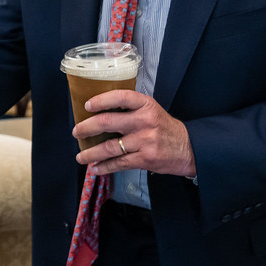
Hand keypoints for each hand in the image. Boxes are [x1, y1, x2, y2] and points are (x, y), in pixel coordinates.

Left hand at [74, 90, 195, 178]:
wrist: (189, 148)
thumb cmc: (164, 127)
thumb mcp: (151, 110)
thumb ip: (130, 109)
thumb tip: (98, 112)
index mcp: (145, 105)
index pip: (120, 97)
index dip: (101, 100)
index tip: (87, 106)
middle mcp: (144, 121)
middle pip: (108, 122)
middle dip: (87, 128)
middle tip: (76, 132)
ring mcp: (145, 141)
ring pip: (110, 147)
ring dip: (91, 153)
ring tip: (80, 156)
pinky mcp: (145, 159)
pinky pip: (119, 163)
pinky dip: (105, 167)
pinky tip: (95, 168)